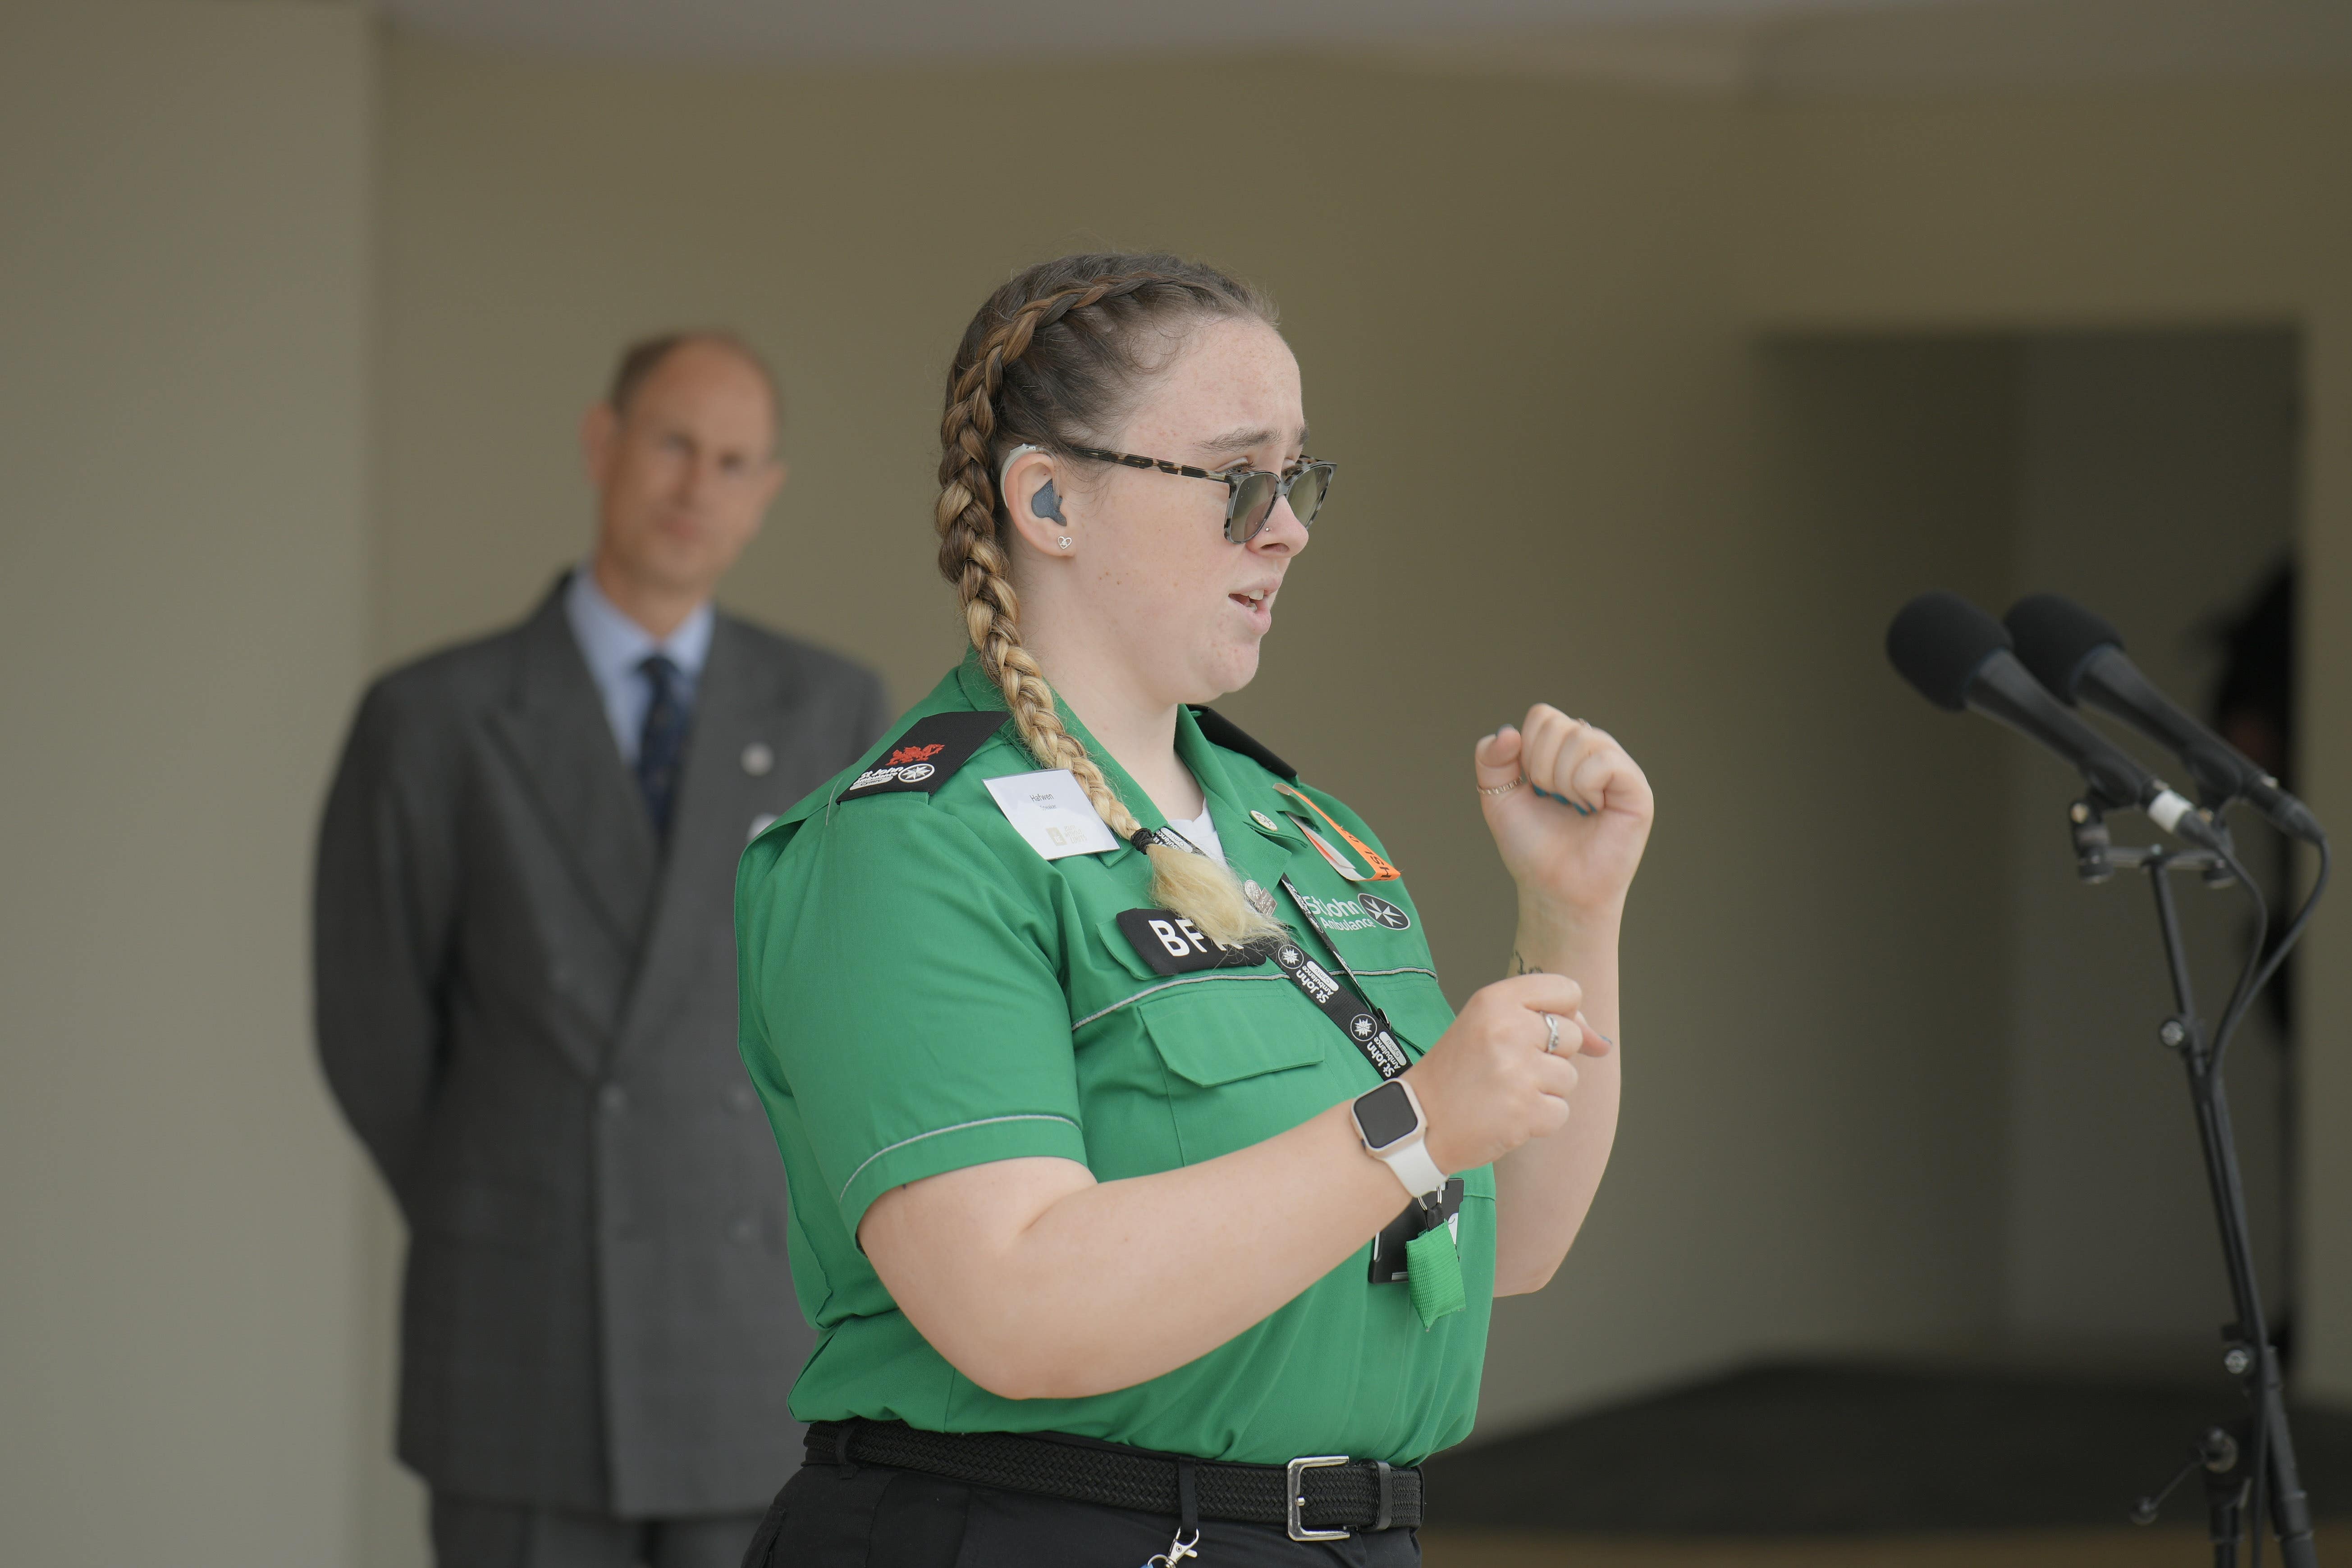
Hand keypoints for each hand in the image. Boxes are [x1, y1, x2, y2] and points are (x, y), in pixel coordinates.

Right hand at [1402, 973, 1609, 1173]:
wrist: (1420, 1122)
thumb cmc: (1457, 1072)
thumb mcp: (1490, 1027)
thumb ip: (1548, 1022)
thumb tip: (1603, 1045)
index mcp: (1495, 1000)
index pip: (1567, 990)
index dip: (1560, 1014)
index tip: (1535, 1032)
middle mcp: (1508, 1029)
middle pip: (1572, 1035)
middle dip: (1550, 1056)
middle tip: (1507, 1067)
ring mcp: (1518, 1072)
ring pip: (1569, 1077)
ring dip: (1544, 1090)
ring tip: (1504, 1092)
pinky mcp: (1525, 1111)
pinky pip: (1561, 1112)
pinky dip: (1539, 1119)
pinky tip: (1507, 1115)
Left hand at [1476, 704, 1652, 923]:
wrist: (1553, 889)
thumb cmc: (1533, 847)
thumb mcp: (1498, 798)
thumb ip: (1490, 759)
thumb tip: (1509, 732)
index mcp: (1566, 750)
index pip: (1543, 716)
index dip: (1526, 750)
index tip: (1532, 787)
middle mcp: (1595, 752)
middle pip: (1558, 725)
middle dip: (1540, 768)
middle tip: (1553, 800)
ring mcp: (1619, 769)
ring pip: (1581, 738)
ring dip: (1561, 780)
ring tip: (1574, 808)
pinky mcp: (1637, 789)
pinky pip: (1604, 761)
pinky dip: (1584, 786)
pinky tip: (1592, 809)